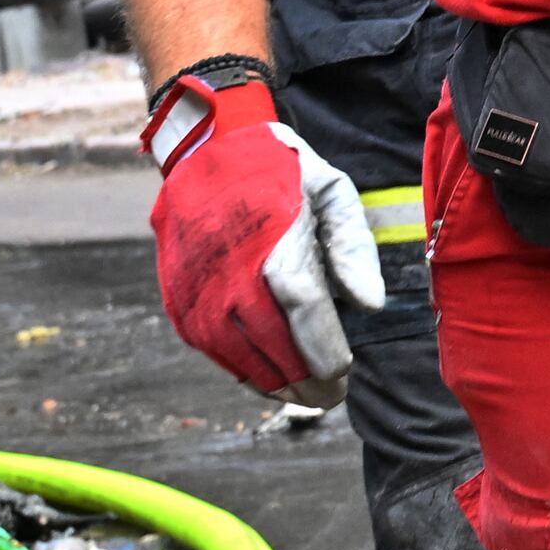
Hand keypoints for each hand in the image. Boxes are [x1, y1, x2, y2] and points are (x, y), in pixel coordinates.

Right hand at [146, 76, 387, 392]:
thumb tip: (370, 305)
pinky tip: (263, 376)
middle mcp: (231, 274)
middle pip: (272, 345)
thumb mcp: (333, 192)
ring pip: (237, 356)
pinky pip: (209, 346)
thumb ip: (354, 248)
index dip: (324, 352)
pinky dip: (238, 368)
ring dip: (271, 383)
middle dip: (304, 380)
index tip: (343, 375)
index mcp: (275, 246)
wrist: (208, 151)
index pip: (305, 315)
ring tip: (302, 397)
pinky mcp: (179, 296)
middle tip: (330, 398)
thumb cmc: (282, 173)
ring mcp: (199, 288)